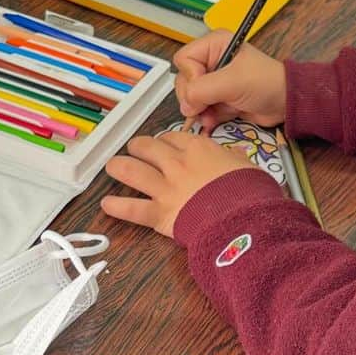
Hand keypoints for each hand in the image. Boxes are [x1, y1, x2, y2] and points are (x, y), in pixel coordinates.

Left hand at [102, 131, 254, 237]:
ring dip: (119, 167)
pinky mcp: (159, 213)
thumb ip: (235, 158)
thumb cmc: (248, 191)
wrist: (242, 218)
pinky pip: (132, 208)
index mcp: (199, 150)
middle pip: (148, 147)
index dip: (165, 139)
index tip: (164, 143)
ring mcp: (165, 188)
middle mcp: (177, 164)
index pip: (173, 137)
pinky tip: (107, 204)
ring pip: (132, 171)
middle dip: (139, 147)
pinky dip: (117, 206)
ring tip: (113, 166)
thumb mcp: (247, 165)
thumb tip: (235, 153)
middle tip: (136, 149)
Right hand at [173, 31, 285, 130]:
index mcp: (214, 45)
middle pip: (184, 80)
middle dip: (194, 97)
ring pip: (191, 97)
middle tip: (206, 106)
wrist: (285, 103)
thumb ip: (203, 90)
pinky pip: (202, 109)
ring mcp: (214, 81)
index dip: (190, 76)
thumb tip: (185, 104)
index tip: (205, 88)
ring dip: (200, 110)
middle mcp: (211, 60)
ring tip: (212, 115)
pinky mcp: (218, 98)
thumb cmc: (266, 83)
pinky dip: (207, 117)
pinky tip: (215, 120)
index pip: (184, 59)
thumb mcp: (233, 82)